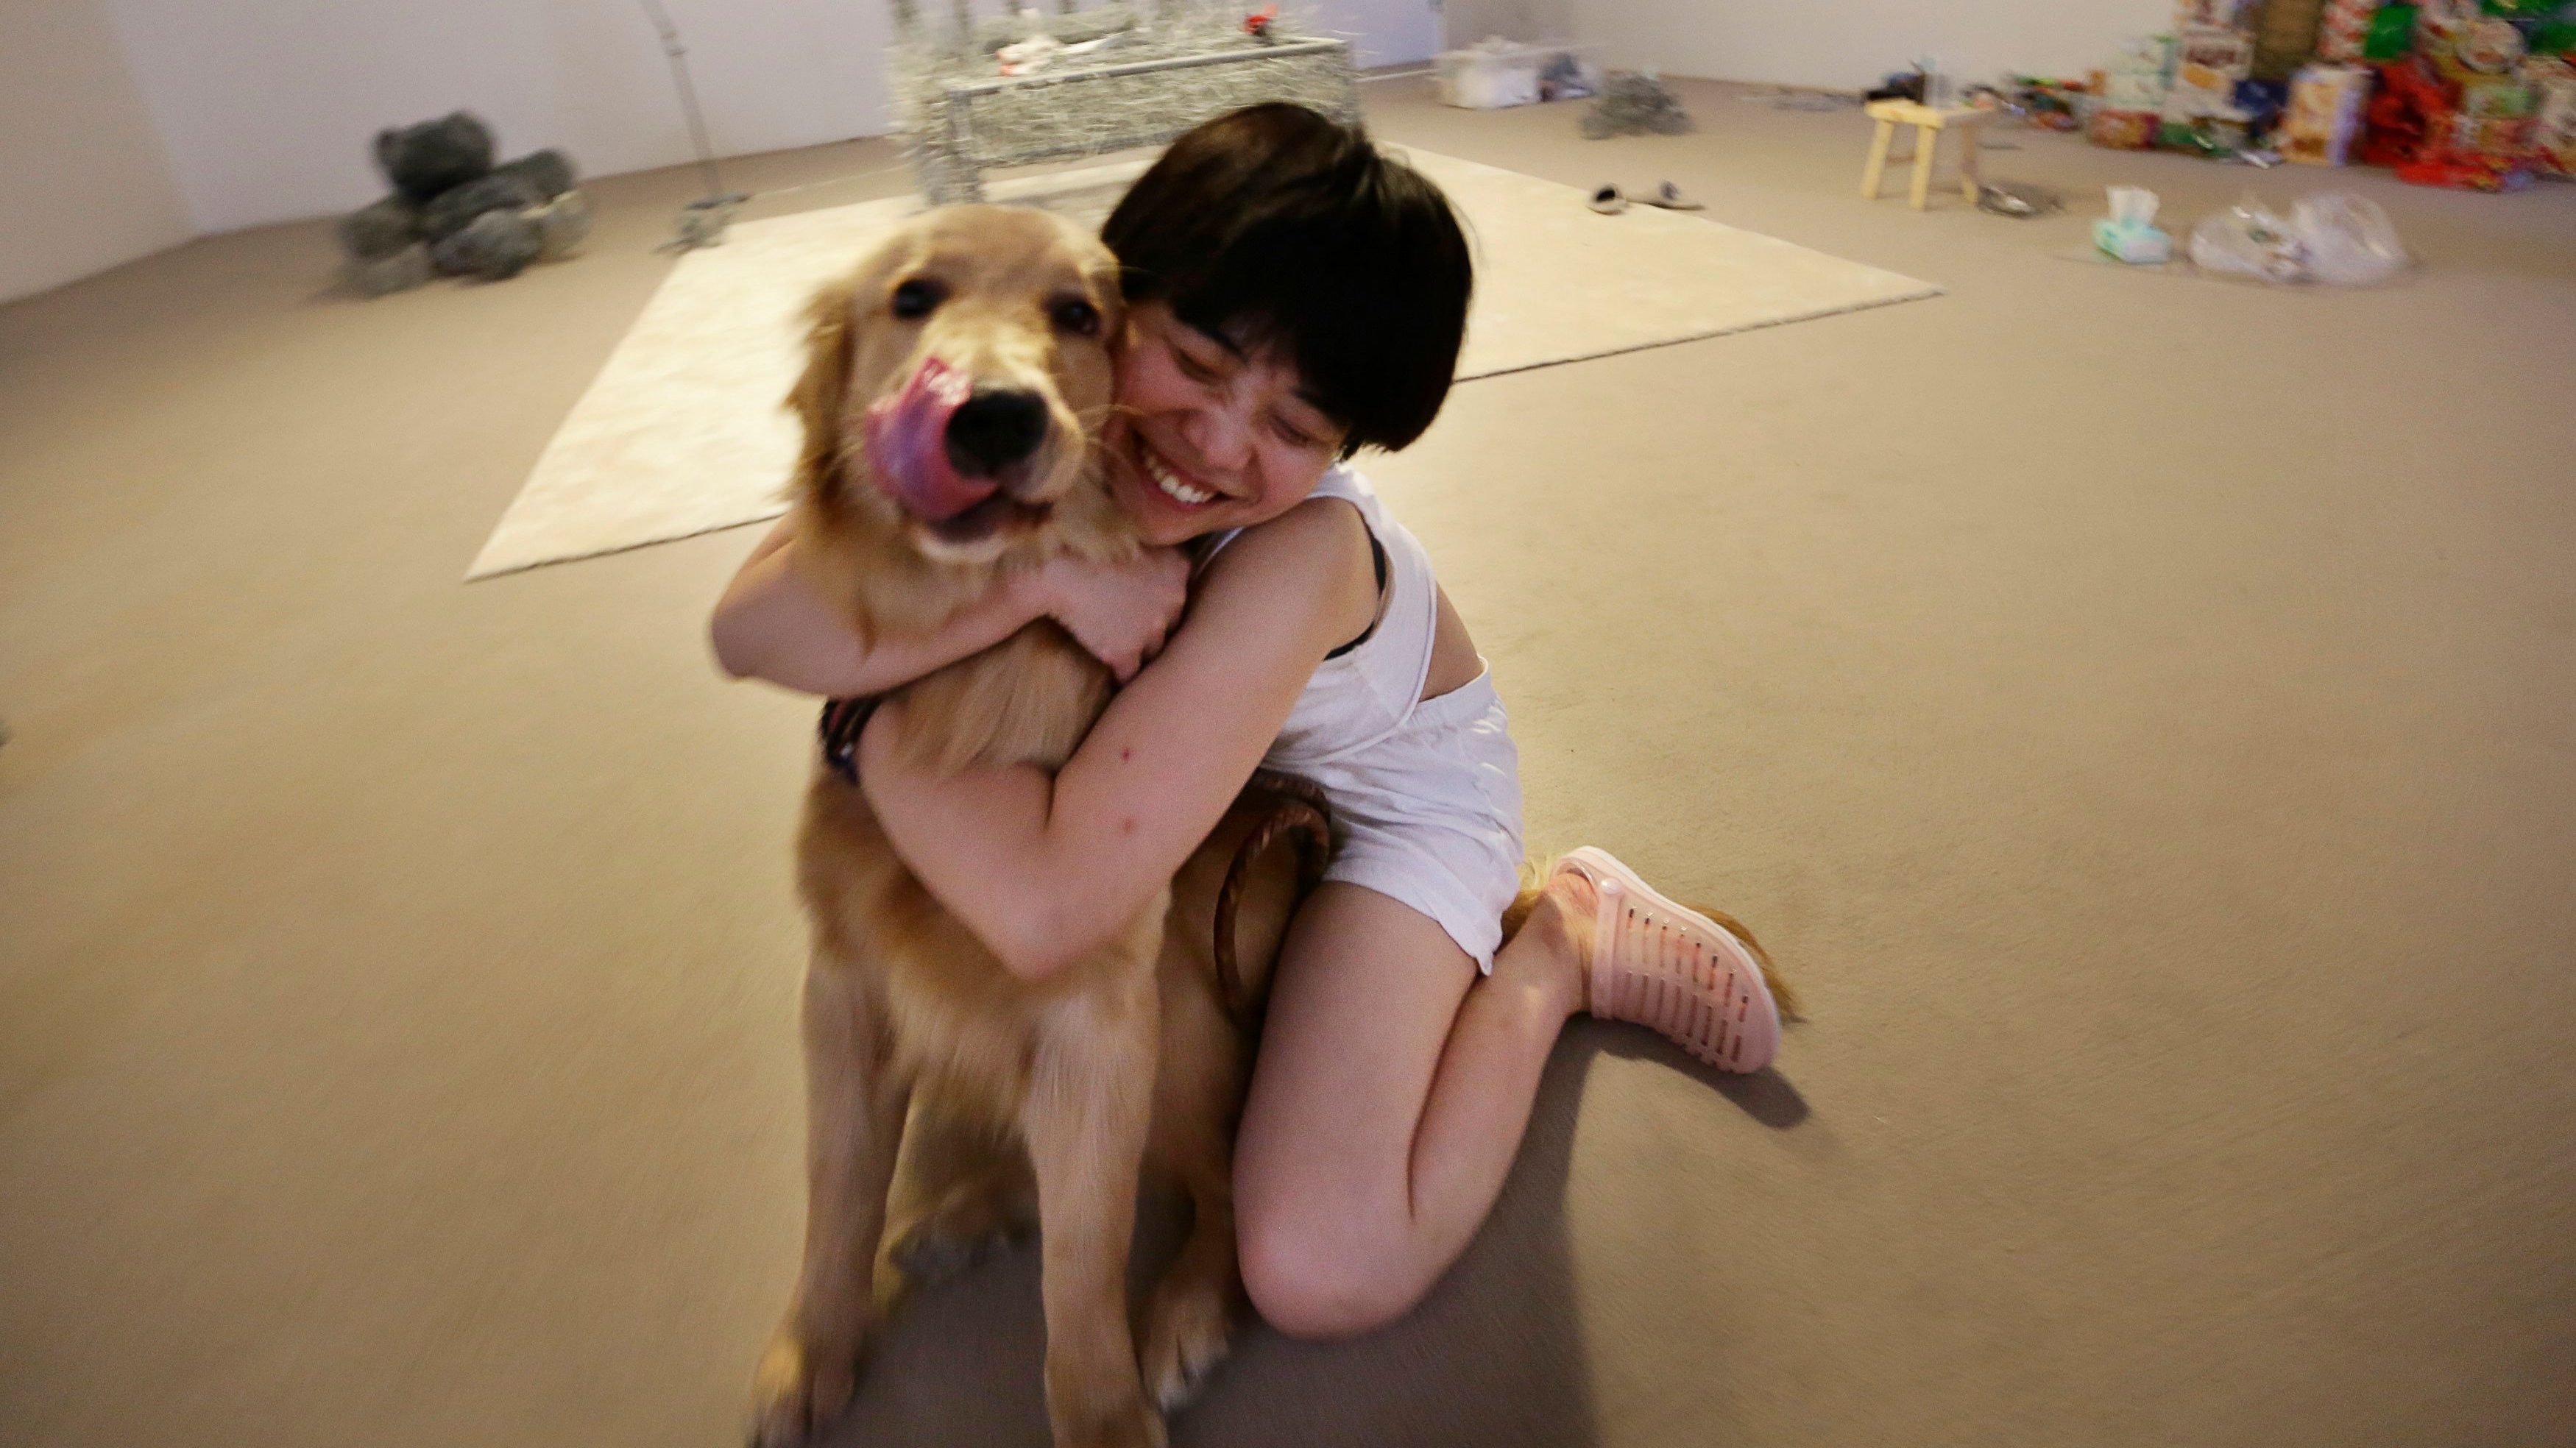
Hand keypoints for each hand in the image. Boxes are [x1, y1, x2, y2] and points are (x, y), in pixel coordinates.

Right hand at [1031, 548, 1189, 681]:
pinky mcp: (1126, 653)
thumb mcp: (1135, 539)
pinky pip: (1131, 674)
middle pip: (1172, 623)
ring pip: (1154, 650)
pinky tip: (1115, 678)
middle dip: (1155, 627)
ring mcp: (1151, 629)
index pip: (1181, 593)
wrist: (1057, 569)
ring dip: (1142, 652)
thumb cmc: (1089, 546)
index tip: (1150, 604)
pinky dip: (1123, 676)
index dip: (1163, 602)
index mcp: (1178, 569)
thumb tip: (1157, 562)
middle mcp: (1173, 600)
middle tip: (1135, 627)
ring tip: (1129, 655)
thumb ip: (1157, 554)